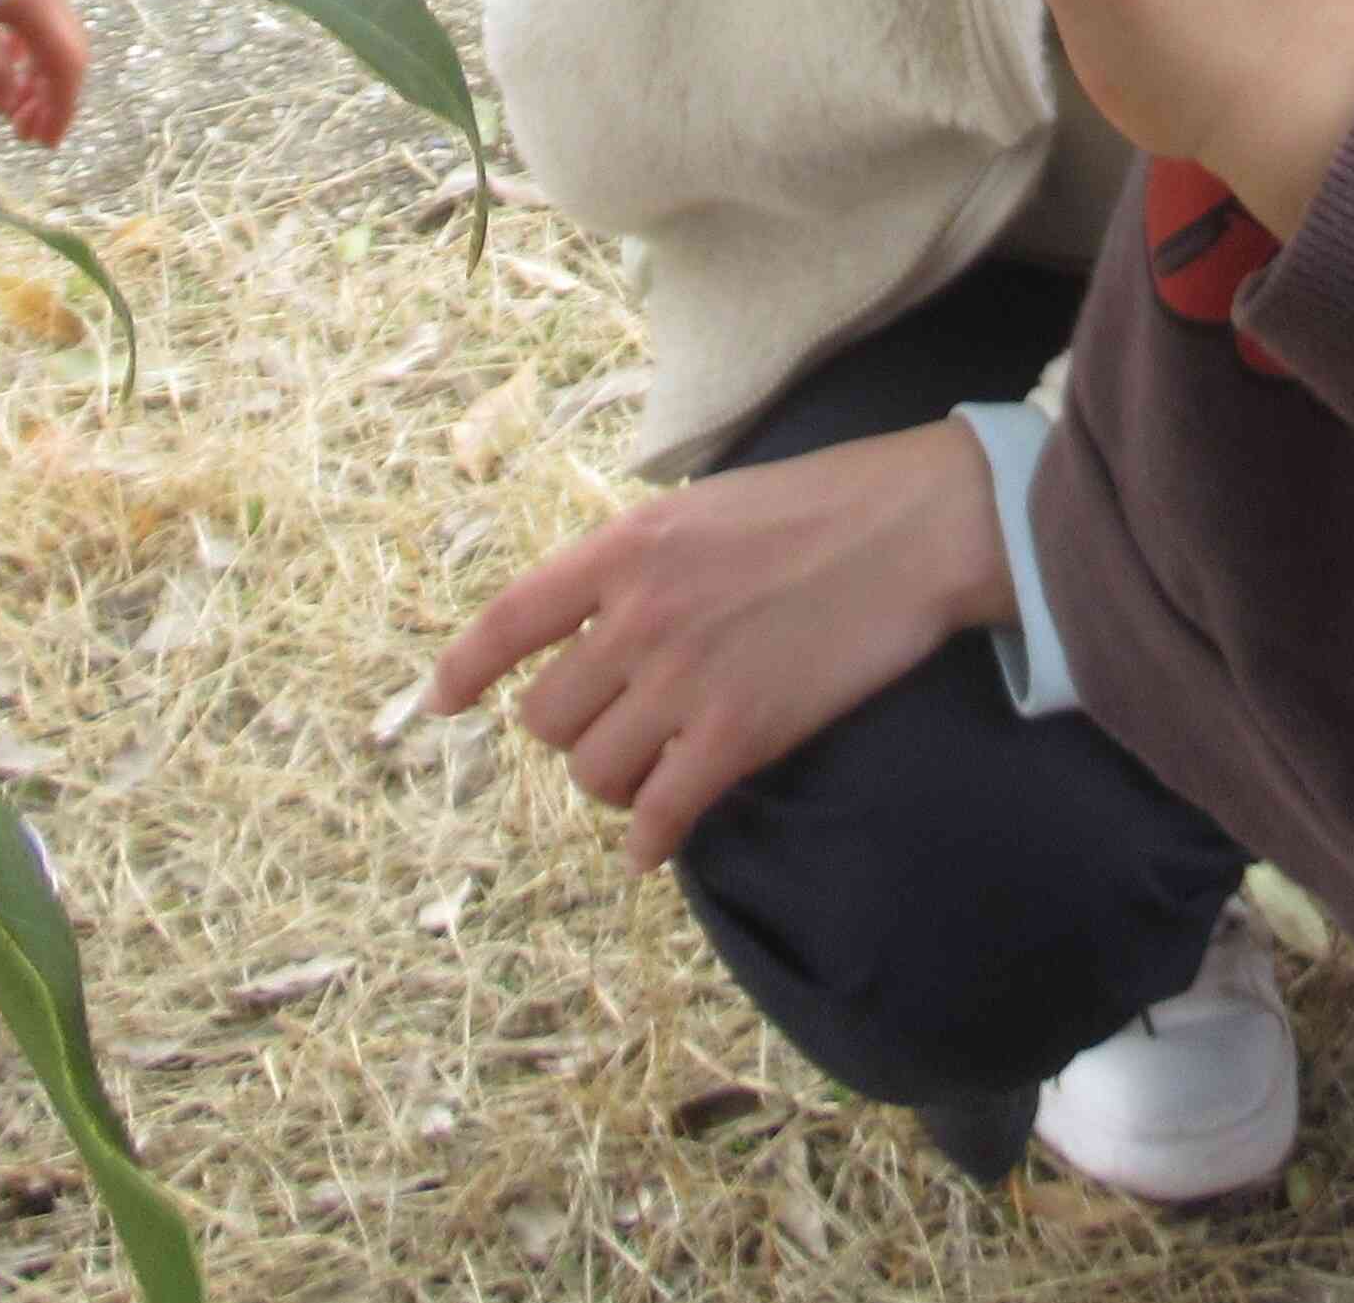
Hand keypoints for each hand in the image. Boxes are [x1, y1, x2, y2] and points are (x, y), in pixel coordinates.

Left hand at [0, 0, 89, 147]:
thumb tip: (8, 107)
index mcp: (41, 4)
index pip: (68, 65)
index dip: (61, 107)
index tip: (44, 142)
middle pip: (64, 52)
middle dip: (50, 96)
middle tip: (24, 133)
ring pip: (46, 36)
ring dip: (34, 76)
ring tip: (11, 106)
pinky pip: (30, 20)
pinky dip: (21, 51)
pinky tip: (1, 63)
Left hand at [421, 421, 1008, 871]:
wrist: (910, 529)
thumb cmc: (816, 506)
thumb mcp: (698, 507)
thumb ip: (636, 564)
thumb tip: (592, 620)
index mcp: (623, 549)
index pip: (509, 619)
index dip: (464, 668)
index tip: (442, 702)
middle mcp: (638, 617)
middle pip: (546, 715)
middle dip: (570, 730)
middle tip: (610, 728)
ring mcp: (685, 679)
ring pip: (593, 771)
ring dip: (611, 781)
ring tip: (644, 773)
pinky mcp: (739, 734)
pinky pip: (660, 816)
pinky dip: (649, 841)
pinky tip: (654, 846)